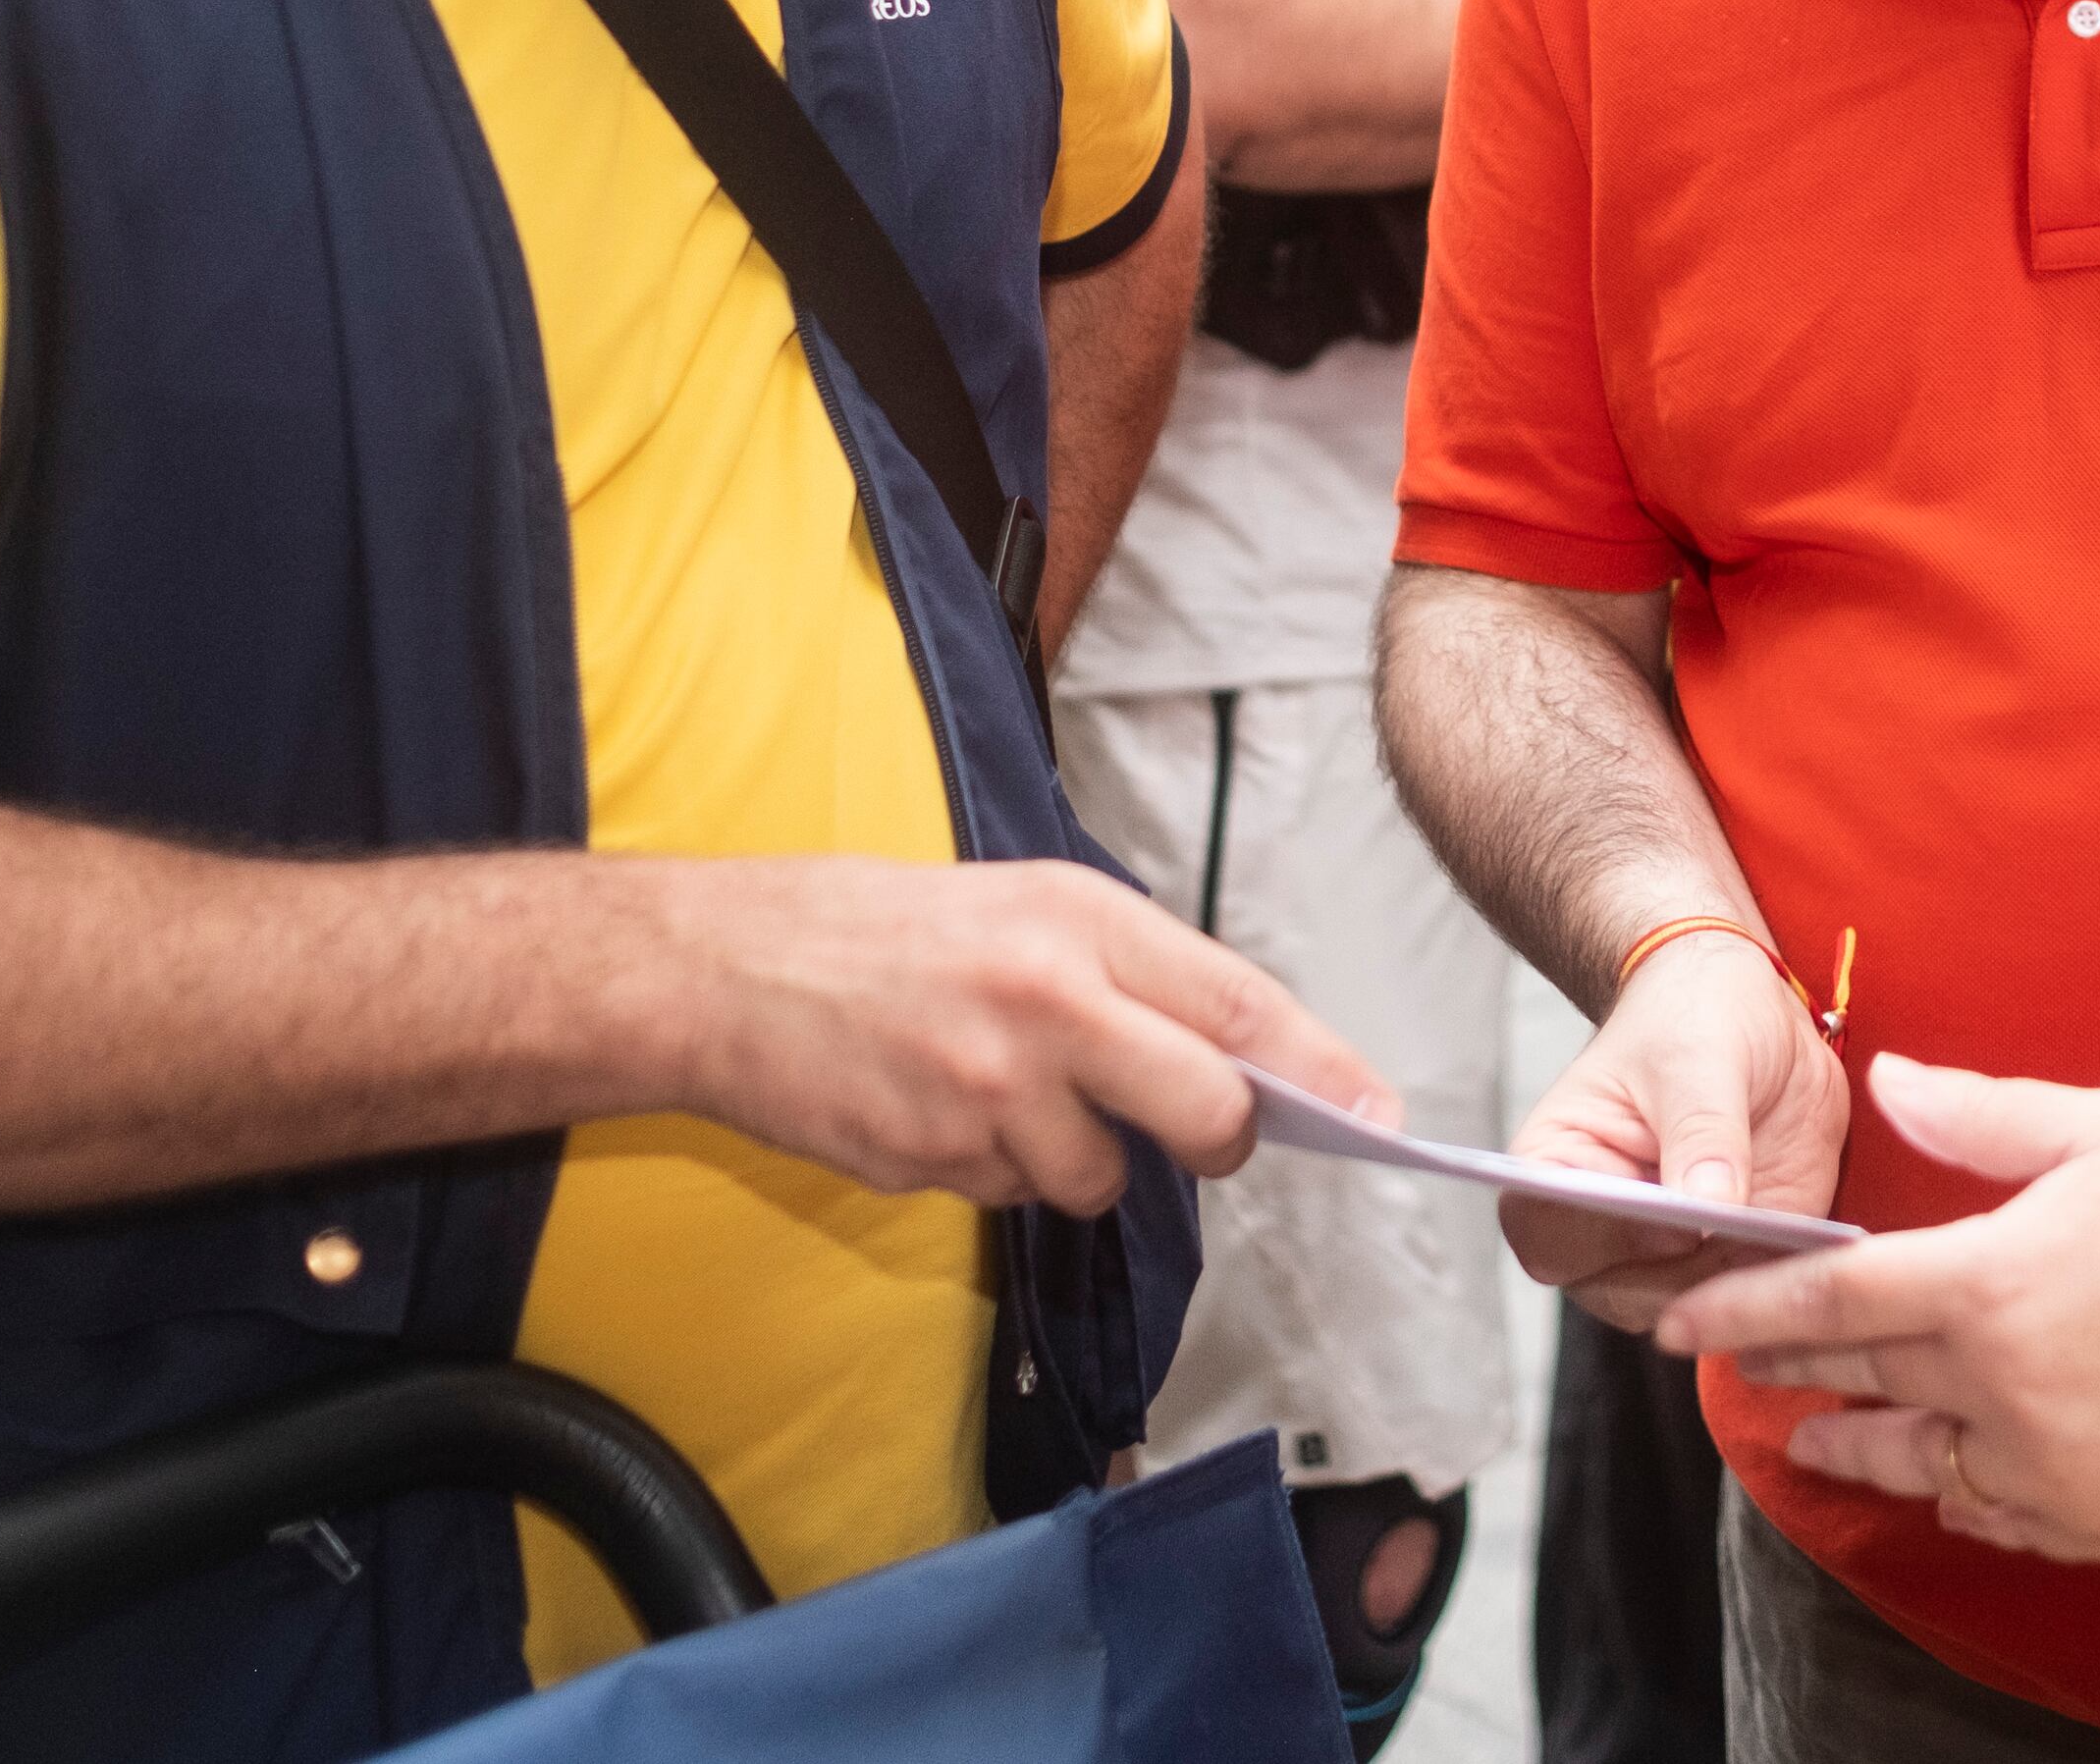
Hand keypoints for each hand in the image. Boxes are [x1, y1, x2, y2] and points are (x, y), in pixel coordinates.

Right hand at [659, 853, 1382, 1212]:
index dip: (1320, 1068)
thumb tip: (1242, 1055)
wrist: (723, 969)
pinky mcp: (932, 1160)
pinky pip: (1014, 1195)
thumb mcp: (1026, 904)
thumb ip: (1134, 973)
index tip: (1376, 1111)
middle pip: (1206, 1112)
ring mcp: (986, 1091)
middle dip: (1221, 1139)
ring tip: (1008, 1089)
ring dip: (1078, 1158)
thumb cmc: (885, 927)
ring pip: (1101, 1178)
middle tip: (1201, 1132)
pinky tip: (943, 1109)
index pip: (1237, 1005)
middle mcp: (1045, 1003)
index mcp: (1079, 921)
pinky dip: (998, 1171)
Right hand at [1502, 927, 1851, 1325]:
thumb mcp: (1698, 1056)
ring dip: (1741, 1282)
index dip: (1600, 1240)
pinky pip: (1754, 1297)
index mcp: (1558, 1167)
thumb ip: (1702, 1131)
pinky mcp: (1736, 1259)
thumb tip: (1709, 1210)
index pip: (1546, 1233)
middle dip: (1686, 1275)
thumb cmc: (1696, 1018)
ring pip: (1693, 1310)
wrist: (1755, 1015)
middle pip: (1621, 1293)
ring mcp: (1671, 1252)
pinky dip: (1781, 1282)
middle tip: (1747, 1229)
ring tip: (1785, 1229)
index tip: (1669, 1218)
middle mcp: (1604, 1226)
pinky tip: (1810, 1242)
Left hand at [1659, 1054, 2099, 1563]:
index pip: (1829, 1300)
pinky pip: (1991, 1515)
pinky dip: (1956, 1493)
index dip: (1743, 1312)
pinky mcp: (2089, 1521)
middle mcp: (1995, 1387)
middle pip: (1858, 1381)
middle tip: (1736, 1366)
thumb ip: (1980, 1116)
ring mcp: (2041, 1466)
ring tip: (1816, 1437)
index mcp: (1987, 1284)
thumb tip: (1888, 1082)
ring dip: (1853, 1445)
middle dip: (1790, 1371)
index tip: (1678, 1322)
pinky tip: (1944, 1476)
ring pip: (1913, 1463)